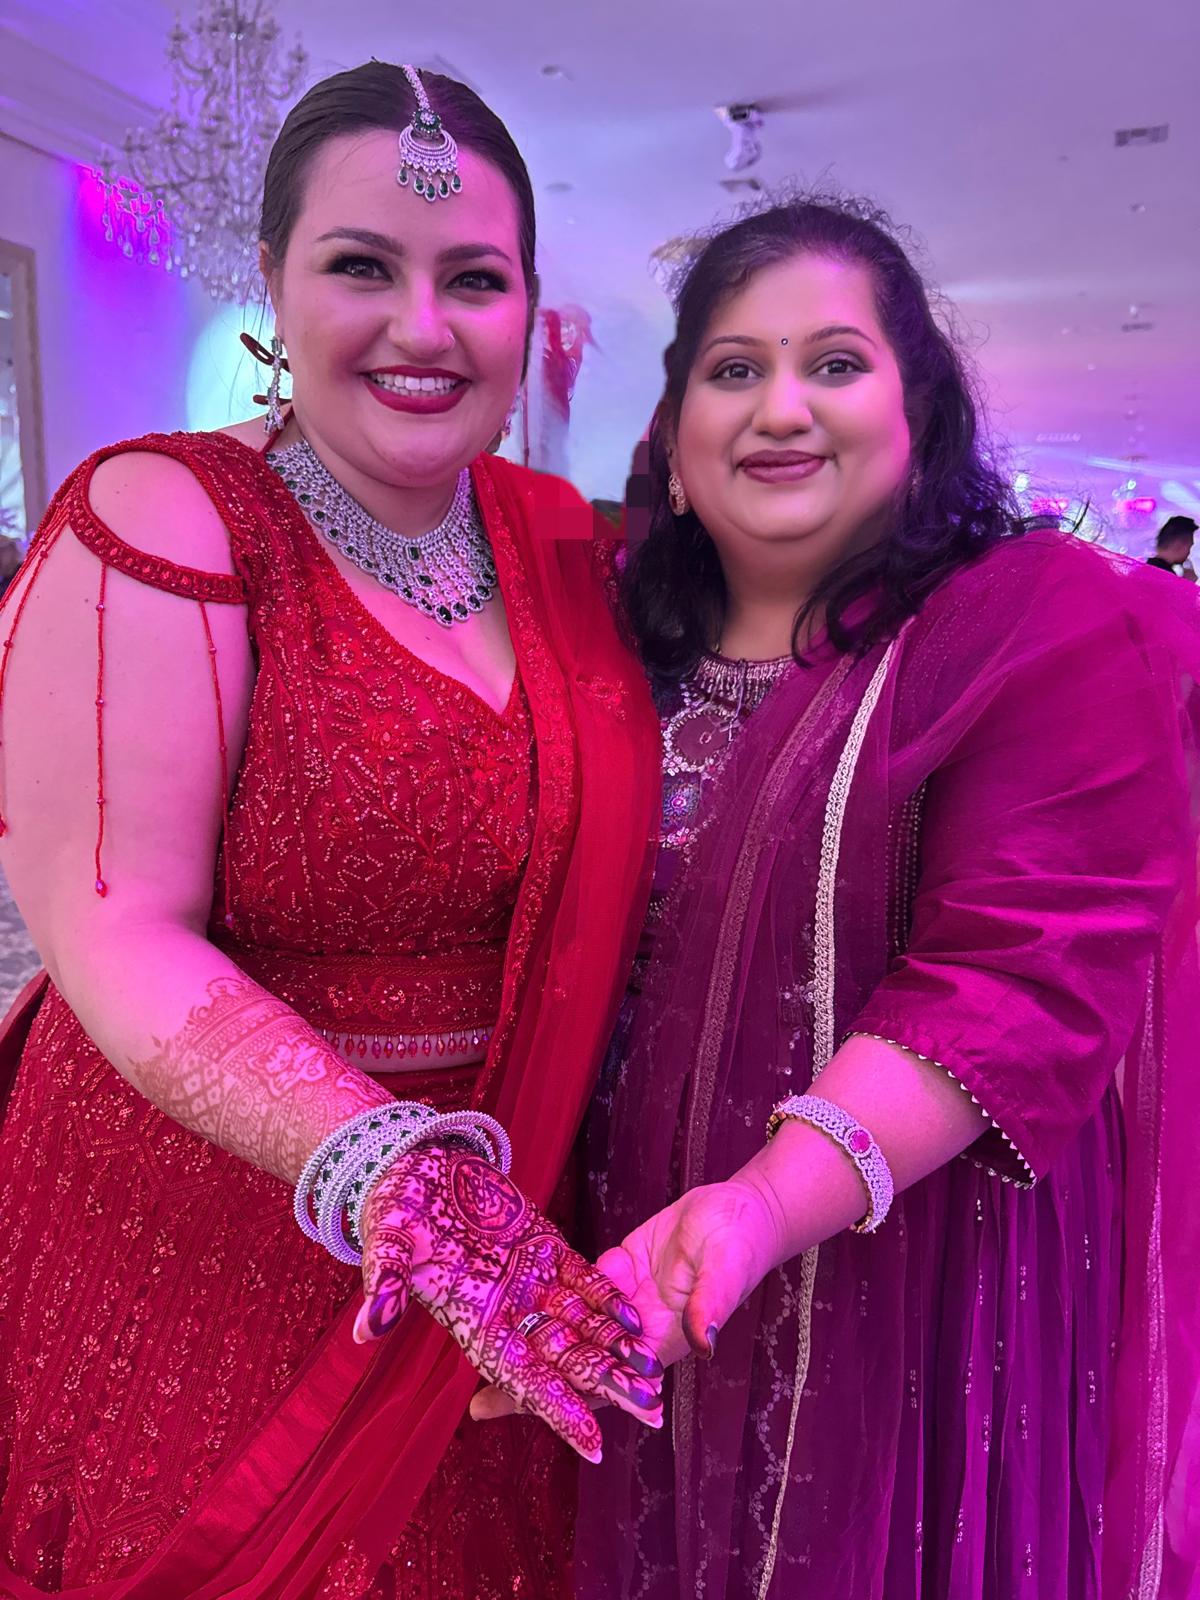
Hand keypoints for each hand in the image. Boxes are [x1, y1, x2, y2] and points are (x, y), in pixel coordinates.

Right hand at [352, 1143, 662, 1460]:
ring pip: (582, 1324)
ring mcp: (528, 1281)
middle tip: (653, 1412)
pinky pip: (582, 1281)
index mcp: (474, 1323)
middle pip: (566, 1361)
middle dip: (609, 1387)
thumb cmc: (394, 1208)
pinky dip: (608, 1299)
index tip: (596, 1447)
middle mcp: (507, 1312)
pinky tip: (637, 1317)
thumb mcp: (388, 1242)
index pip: (524, 1380)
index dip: (559, 1411)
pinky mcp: (542, 1248)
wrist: (414, 1166)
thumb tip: (370, 1327)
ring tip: (656, 1374)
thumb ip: (385, 1285)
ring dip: (618, 1348)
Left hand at [471, 1176, 780, 1423]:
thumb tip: (703, 1342)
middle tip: (479, 1404)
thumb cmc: (742, 1244)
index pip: (606, 1382)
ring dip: (533, 1340)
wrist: (742, 1210)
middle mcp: (634, 1328)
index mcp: (659, 1341)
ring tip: (482, 1350)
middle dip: (534, 1383)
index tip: (528, 1416)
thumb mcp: (726, 1271)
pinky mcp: (617, 1266)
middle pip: (577, 1362)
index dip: (569, 1401)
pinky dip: (549, 1294)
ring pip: (570, 1326)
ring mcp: (623, 1298)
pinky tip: (512, 1299)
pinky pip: (579, 1283)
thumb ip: (712, 1304)